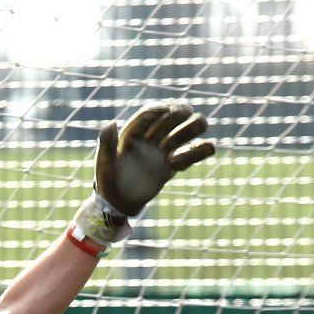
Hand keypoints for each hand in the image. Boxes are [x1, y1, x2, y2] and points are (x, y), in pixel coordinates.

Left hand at [70, 102, 214, 250]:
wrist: (117, 204)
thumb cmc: (107, 182)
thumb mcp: (104, 163)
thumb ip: (106, 143)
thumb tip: (111, 123)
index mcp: (131, 135)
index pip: (147, 117)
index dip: (157, 111)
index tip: (167, 109)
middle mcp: (148, 140)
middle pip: (167, 122)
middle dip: (177, 116)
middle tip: (188, 112)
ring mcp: (160, 153)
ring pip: (180, 136)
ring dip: (191, 128)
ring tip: (203, 124)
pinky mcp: (169, 167)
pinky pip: (186, 157)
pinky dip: (198, 152)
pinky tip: (210, 148)